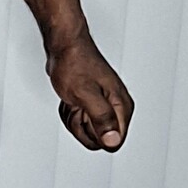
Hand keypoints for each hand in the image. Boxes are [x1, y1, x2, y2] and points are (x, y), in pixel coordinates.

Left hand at [46, 34, 132, 151]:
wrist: (65, 46)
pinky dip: (70, 113)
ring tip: (74, 100)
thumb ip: (101, 119)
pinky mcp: (92, 106)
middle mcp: (116, 109)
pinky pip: (79, 123)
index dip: (94, 134)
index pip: (113, 142)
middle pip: (98, 140)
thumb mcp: (85, 94)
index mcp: (121, 107)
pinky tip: (71, 100)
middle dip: (81, 126)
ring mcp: (103, 107)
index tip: (86, 116)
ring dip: (73, 119)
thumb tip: (113, 141)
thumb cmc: (75, 63)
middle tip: (78, 105)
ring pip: (87, 132)